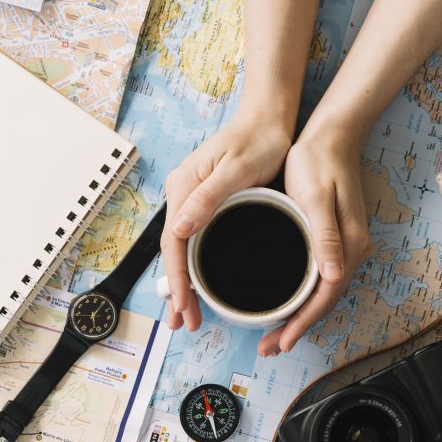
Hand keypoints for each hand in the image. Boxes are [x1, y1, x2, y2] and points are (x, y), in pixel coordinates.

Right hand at [162, 109, 292, 330]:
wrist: (268, 119)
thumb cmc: (257, 140)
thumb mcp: (236, 169)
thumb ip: (207, 197)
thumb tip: (180, 228)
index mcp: (184, 188)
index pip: (173, 242)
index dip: (177, 278)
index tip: (184, 305)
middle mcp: (182, 195)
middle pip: (174, 250)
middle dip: (177, 290)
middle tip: (184, 323)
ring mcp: (193, 199)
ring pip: (182, 249)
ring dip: (184, 282)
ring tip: (187, 314)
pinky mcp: (206, 202)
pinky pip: (195, 240)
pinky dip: (194, 266)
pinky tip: (201, 283)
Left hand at [258, 129, 370, 355]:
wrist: (332, 137)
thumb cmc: (318, 162)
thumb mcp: (316, 198)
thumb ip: (325, 237)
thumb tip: (333, 276)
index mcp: (348, 245)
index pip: (324, 297)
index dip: (302, 323)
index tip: (281, 342)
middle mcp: (351, 251)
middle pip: (323, 301)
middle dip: (298, 328)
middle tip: (270, 348)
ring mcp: (345, 246)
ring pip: (322, 292)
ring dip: (300, 316)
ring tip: (275, 335)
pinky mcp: (334, 239)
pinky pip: (320, 278)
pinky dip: (304, 296)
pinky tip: (288, 302)